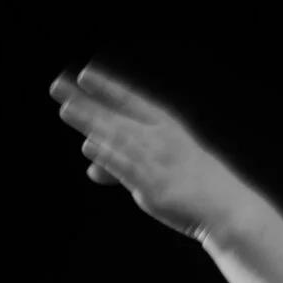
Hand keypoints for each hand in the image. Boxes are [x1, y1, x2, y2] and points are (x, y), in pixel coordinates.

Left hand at [48, 64, 247, 238]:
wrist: (225, 208)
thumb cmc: (194, 183)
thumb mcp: (163, 163)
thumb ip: (125, 162)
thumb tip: (92, 168)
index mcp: (166, 125)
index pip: (130, 100)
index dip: (107, 87)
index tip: (84, 74)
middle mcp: (159, 138)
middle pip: (114, 115)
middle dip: (84, 100)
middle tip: (57, 86)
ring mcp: (155, 161)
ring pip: (116, 137)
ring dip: (90, 122)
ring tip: (65, 108)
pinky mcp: (152, 185)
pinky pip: (126, 167)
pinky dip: (107, 155)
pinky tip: (90, 145)